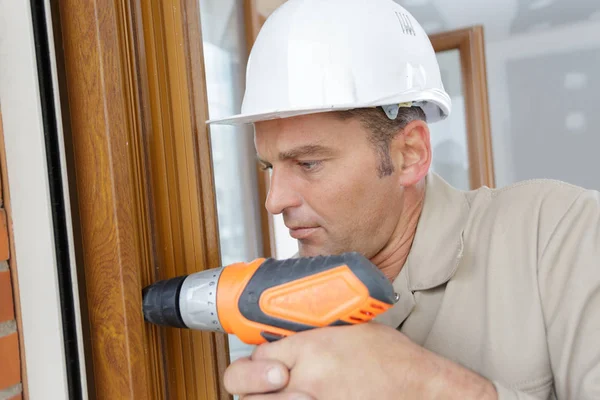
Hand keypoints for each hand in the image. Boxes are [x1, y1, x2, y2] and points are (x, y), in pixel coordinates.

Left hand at [223, 322, 497, 399]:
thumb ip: (314, 336)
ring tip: (283, 396)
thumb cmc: (394, 359)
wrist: (422, 388)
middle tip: (264, 387)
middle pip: (245, 385)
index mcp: (310, 348)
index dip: (258, 363)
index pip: (258, 356)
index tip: (265, 365)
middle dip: (248, 386)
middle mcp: (305, 378)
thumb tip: (292, 340)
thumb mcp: (350, 331)